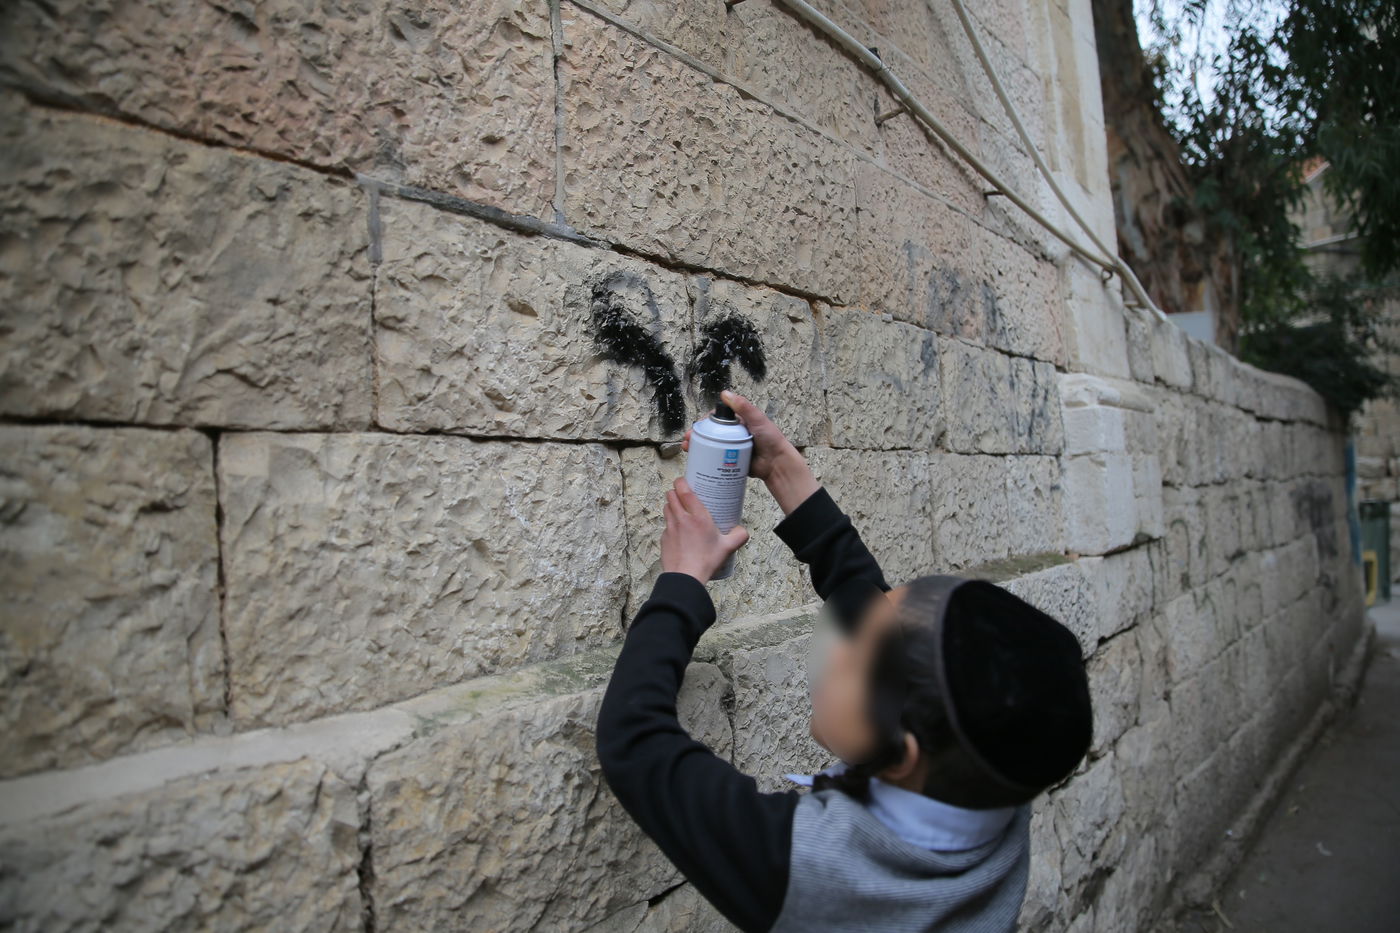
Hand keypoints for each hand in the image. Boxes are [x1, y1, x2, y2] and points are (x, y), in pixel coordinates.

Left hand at [661, 477, 749, 582]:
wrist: (685, 577)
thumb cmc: (705, 561)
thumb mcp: (728, 548)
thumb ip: (738, 536)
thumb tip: (742, 531)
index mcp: (698, 516)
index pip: (684, 491)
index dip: (682, 482)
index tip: (684, 480)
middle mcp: (682, 519)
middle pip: (671, 495)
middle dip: (675, 492)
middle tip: (683, 494)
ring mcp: (670, 528)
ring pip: (666, 508)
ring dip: (671, 505)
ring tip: (680, 510)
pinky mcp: (664, 538)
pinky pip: (665, 525)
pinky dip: (670, 524)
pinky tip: (678, 531)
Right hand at [682, 390, 818, 514]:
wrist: (777, 464)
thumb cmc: (771, 439)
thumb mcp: (757, 419)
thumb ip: (743, 406)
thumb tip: (725, 393)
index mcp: (738, 422)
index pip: (716, 420)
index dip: (704, 423)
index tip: (697, 427)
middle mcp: (733, 434)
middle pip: (710, 433)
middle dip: (696, 436)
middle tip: (687, 440)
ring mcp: (731, 449)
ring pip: (710, 446)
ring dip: (696, 447)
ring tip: (687, 449)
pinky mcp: (731, 462)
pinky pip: (716, 460)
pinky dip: (705, 460)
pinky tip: (696, 462)